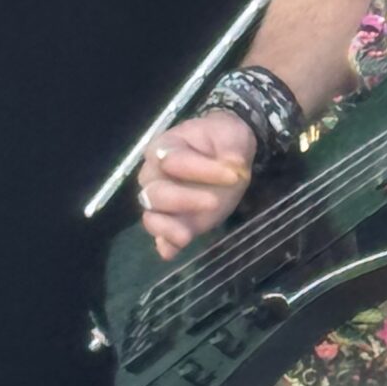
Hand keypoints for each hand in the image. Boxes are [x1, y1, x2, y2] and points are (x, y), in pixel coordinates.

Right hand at [138, 110, 255, 259]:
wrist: (227, 155)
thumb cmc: (222, 139)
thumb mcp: (231, 133)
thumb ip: (230, 145)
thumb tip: (234, 162)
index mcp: (163, 149)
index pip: (174, 161)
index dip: (202, 169)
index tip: (234, 173)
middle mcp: (154, 176)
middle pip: (155, 193)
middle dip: (183, 200)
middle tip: (213, 202)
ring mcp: (162, 202)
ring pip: (152, 217)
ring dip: (167, 228)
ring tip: (185, 236)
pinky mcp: (175, 221)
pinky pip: (161, 235)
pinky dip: (166, 244)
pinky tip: (172, 252)